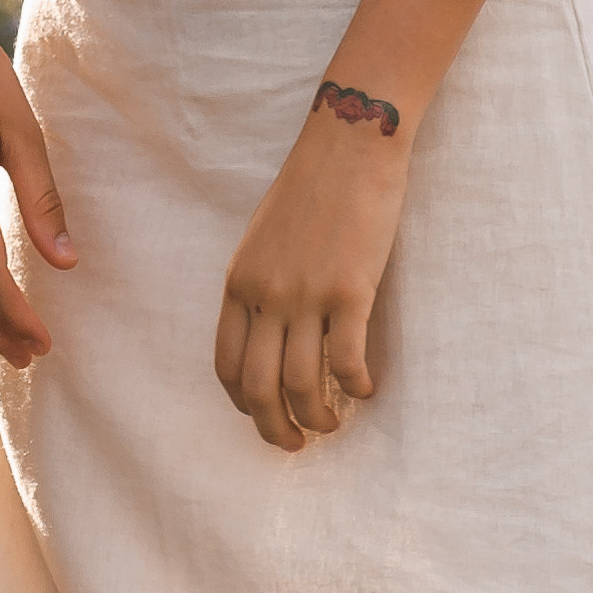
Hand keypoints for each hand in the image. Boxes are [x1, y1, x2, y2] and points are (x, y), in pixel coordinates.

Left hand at [214, 101, 402, 449]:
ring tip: (334, 426)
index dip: (243, 404)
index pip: (226, 365)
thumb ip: (259, 285)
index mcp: (238, 283)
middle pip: (257, 387)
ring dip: (317, 418)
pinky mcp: (349, 290)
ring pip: (300, 384)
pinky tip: (367, 391)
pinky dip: (356, 387)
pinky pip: (346, 361)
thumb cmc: (310, 190)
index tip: (264, 417)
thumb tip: (268, 331)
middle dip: (274, 429)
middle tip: (296, 445)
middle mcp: (264, 295)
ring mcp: (305, 295)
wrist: (347, 147)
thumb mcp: (262, 240)